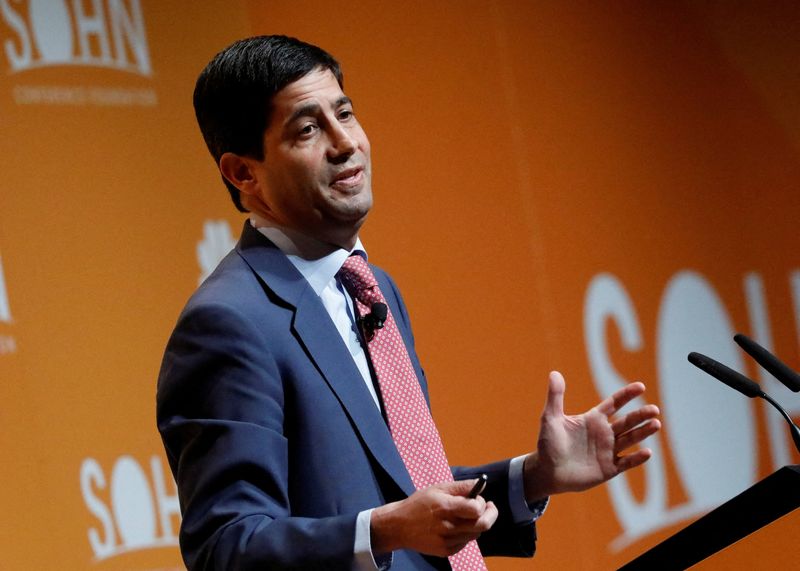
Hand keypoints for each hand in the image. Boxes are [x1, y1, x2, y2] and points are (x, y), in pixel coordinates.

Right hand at [370, 479, 497, 556]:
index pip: (476, 509)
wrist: (399, 526)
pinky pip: (465, 543)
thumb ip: (461, 487)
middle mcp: (447, 527)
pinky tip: (455, 527)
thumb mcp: (438, 488)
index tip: (480, 499)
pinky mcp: (445, 551)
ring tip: (465, 516)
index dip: (482, 503)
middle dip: (490, 515)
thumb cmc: (420, 503)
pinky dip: (466, 534)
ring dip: (476, 524)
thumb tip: (482, 483)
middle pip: (482, 525)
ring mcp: (446, 541)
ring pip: (475, 534)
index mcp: (445, 507)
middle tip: (490, 507)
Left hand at [523, 371, 660, 500]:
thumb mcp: (550, 418)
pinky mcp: (609, 468)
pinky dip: (636, 458)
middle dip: (641, 415)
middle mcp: (604, 433)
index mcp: (593, 419)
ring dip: (643, 432)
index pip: (614, 403)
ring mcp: (608, 451)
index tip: (641, 386)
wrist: (547, 471)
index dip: (627, 395)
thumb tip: (554, 373)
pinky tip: (647, 452)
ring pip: (630, 439)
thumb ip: (555, 396)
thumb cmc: (548, 443)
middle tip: (655, 409)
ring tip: (656, 424)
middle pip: (627, 421)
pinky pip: (626, 462)